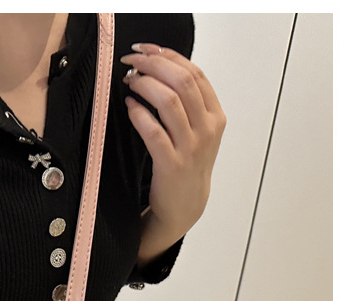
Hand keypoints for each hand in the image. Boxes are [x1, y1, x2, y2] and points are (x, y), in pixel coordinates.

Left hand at [120, 43, 225, 262]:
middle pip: (183, 82)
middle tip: (131, 61)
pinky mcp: (172, 164)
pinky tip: (129, 106)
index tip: (146, 49)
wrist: (185, 207)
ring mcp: (191, 147)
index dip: (169, 56)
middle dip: (154, 65)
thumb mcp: (197, 132)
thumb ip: (188, 105)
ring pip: (170, 102)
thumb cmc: (186, 165)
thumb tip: (158, 70)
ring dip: (145, 85)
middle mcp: (207, 128)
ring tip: (129, 80)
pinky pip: (154, 132)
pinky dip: (140, 114)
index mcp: (215, 116)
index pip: (195, 74)